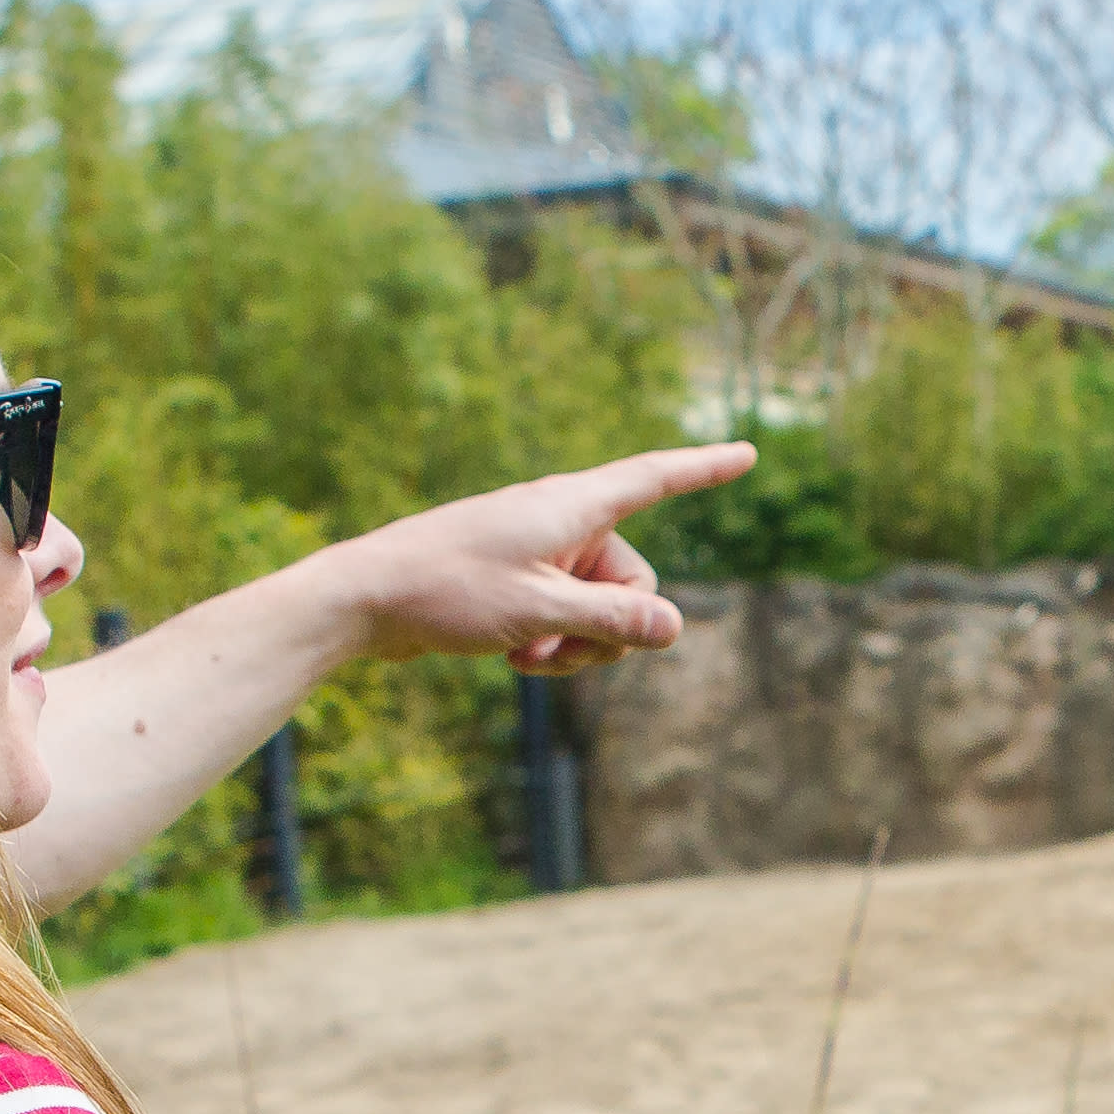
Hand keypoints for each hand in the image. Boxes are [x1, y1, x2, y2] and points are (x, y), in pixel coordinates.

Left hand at [336, 443, 753, 669]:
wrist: (366, 600)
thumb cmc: (447, 592)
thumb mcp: (540, 612)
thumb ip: (613, 620)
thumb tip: (675, 626)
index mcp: (572, 506)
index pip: (655, 479)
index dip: (705, 470)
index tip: (748, 453)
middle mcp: (562, 522)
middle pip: (633, 581)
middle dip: (611, 628)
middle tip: (563, 655)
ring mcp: (540, 553)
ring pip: (599, 608)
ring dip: (577, 645)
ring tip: (529, 658)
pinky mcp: (519, 581)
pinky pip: (565, 618)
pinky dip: (551, 644)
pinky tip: (513, 660)